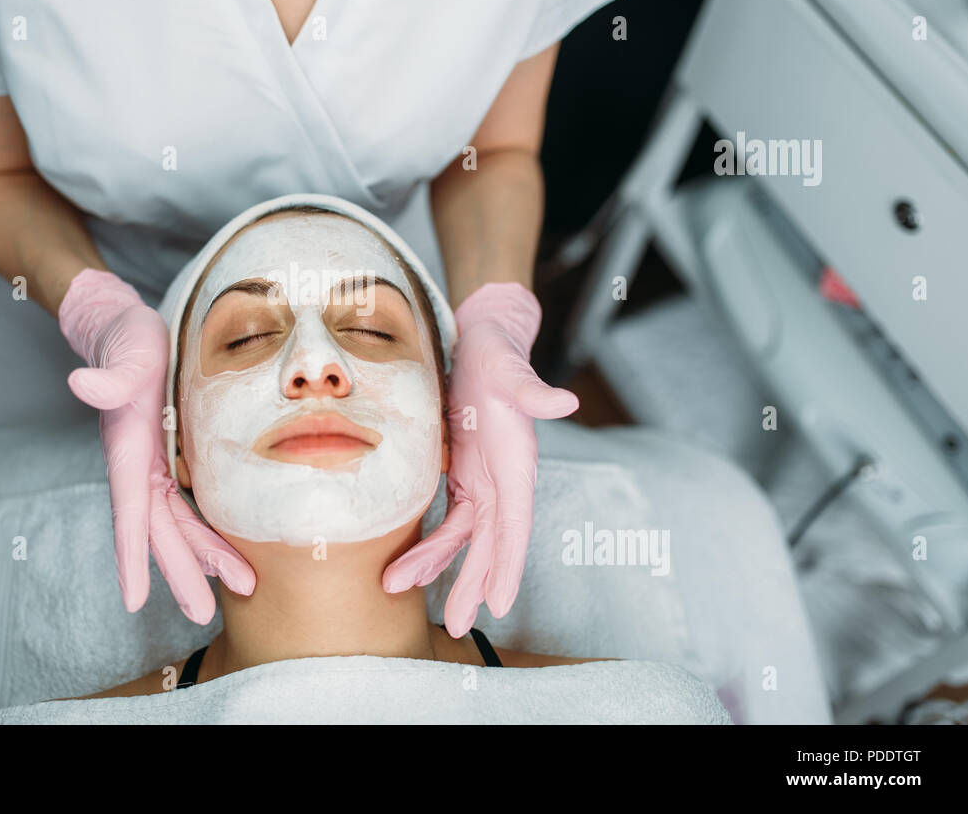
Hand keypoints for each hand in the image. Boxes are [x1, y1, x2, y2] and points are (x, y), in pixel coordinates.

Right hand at [59, 269, 255, 623]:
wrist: (126, 327)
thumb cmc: (127, 338)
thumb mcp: (126, 352)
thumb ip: (108, 375)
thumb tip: (79, 382)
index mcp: (128, 450)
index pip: (130, 513)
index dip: (131, 557)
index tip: (135, 602)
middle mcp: (138, 466)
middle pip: (160, 532)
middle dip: (182, 573)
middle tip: (206, 616)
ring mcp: (153, 466)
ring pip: (179, 524)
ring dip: (205, 557)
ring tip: (241, 587)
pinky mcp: (170, 458)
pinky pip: (189, 505)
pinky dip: (207, 531)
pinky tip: (229, 552)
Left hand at [383, 282, 577, 636]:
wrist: (481, 341)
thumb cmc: (497, 354)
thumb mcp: (509, 367)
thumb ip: (531, 388)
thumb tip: (565, 401)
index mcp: (517, 464)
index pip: (516, 525)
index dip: (508, 564)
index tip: (500, 603)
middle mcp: (503, 481)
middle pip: (489, 545)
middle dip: (472, 584)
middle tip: (459, 626)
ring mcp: (483, 483)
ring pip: (462, 539)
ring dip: (437, 569)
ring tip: (402, 593)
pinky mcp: (463, 477)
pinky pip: (446, 521)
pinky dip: (428, 545)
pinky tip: (406, 569)